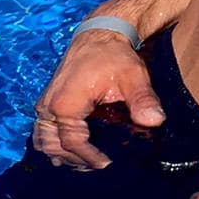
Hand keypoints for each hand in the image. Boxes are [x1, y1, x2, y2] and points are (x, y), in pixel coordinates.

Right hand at [33, 29, 164, 169]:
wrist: (100, 34)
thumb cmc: (115, 55)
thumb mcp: (133, 76)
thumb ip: (143, 100)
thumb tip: (155, 121)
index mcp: (65, 103)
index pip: (73, 143)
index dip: (90, 157)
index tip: (108, 164)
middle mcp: (48, 105)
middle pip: (54, 147)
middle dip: (76, 159)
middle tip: (99, 164)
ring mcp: (44, 103)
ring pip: (43, 141)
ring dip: (62, 153)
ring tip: (87, 159)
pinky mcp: (47, 101)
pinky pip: (42, 130)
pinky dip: (55, 143)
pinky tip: (74, 148)